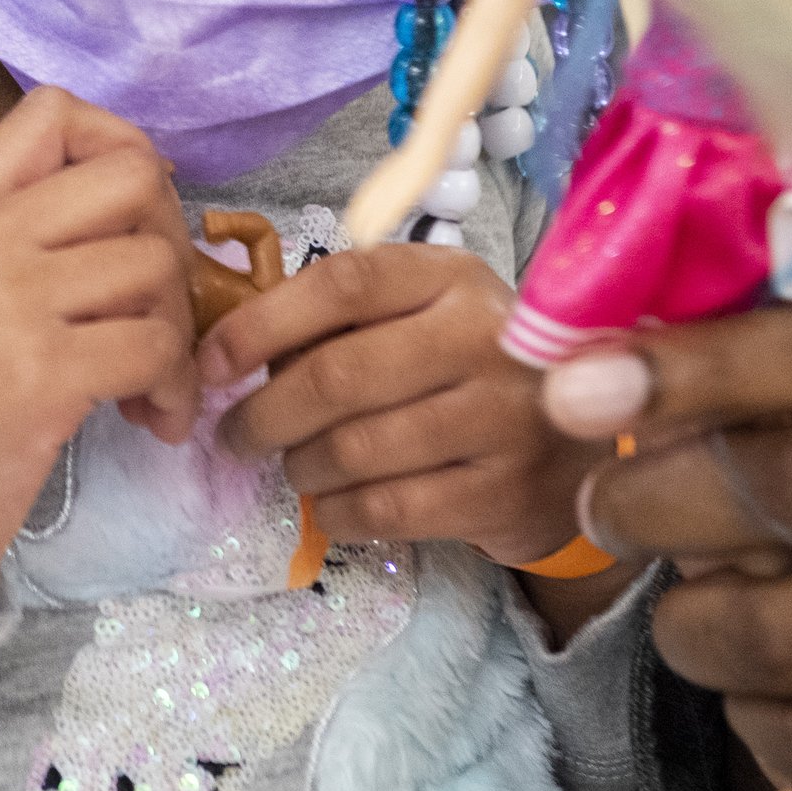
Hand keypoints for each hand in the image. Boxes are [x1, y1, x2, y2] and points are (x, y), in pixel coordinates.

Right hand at [0, 89, 200, 605]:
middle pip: (135, 173)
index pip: (56, 111)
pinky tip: (154, 421)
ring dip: (180, 331)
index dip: (120, 150)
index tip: (129, 221)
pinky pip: (158, 347)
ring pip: (159, 265)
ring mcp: (8, 302)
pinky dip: (177, 389)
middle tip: (155, 304)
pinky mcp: (40, 376)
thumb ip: (13, 233)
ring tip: (150, 383)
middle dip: (172, 237)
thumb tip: (133, 211)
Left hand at [201, 242, 605, 563]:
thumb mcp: (423, 314)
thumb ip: (343, 320)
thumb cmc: (471, 365)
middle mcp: (483, 338)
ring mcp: (501, 419)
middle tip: (236, 436)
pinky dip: (338, 512)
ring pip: (354, 450)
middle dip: (264, 414)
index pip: (341, 285)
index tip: (209, 365)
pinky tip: (331, 505)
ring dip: (299, 467)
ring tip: (293, 467)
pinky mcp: (504, 494)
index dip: (260, 325)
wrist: (582, 442)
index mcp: (451, 277)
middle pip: (337, 376)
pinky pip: (386, 510)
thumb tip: (228, 353)